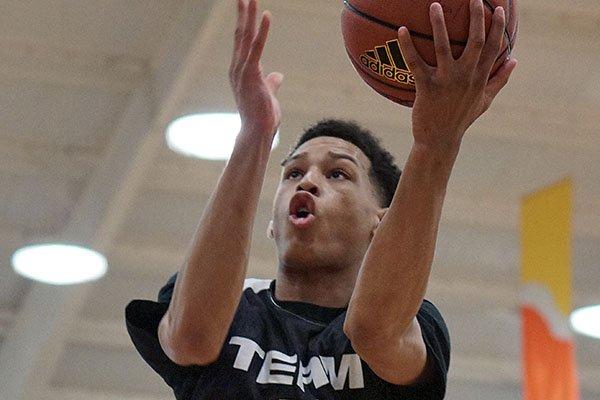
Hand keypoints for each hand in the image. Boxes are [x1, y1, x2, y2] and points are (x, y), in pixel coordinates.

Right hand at [229, 0, 283, 137]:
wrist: (257, 133)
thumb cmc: (262, 117)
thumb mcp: (268, 94)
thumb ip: (271, 82)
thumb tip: (278, 75)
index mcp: (240, 70)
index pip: (242, 42)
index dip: (244, 23)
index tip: (246, 6)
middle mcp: (237, 67)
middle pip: (240, 34)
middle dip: (243, 14)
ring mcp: (242, 71)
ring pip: (245, 37)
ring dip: (249, 16)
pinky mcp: (251, 75)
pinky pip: (257, 48)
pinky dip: (262, 31)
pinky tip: (266, 15)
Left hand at [398, 0, 516, 149]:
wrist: (439, 140)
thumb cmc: (461, 119)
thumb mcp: (484, 101)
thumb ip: (499, 80)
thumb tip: (514, 60)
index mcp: (480, 79)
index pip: (494, 48)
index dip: (498, 28)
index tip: (500, 9)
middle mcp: (465, 78)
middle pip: (475, 42)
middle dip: (476, 17)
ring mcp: (446, 82)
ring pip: (444, 47)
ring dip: (439, 24)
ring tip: (435, 5)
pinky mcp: (426, 88)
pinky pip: (415, 63)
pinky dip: (407, 46)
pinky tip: (401, 30)